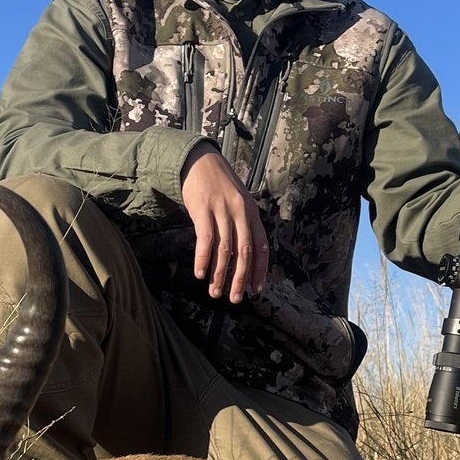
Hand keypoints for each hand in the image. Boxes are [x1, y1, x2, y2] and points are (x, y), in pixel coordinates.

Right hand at [180, 142, 268, 302]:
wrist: (198, 160)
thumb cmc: (218, 184)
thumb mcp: (238, 201)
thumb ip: (242, 224)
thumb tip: (243, 253)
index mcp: (251, 212)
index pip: (261, 246)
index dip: (259, 270)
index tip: (255, 289)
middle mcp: (240, 212)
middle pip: (244, 252)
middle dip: (240, 279)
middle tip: (235, 299)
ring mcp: (222, 210)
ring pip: (225, 250)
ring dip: (220, 274)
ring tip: (215, 292)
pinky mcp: (203, 209)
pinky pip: (205, 240)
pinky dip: (203, 259)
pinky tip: (200, 274)